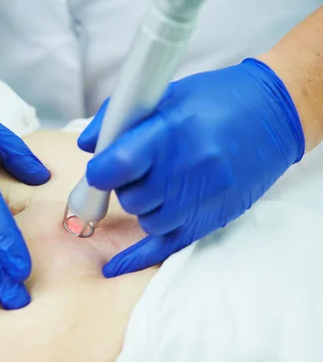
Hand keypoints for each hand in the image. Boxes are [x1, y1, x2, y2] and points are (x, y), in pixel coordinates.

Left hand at [78, 58, 304, 276]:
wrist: (272, 115)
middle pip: (131, 197)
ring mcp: (203, 197)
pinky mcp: (211, 217)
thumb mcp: (165, 95)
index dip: (101, 170)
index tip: (99, 169)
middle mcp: (189, 168)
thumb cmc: (214, 100)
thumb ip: (118, 116)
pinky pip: (166, 246)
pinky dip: (137, 256)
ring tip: (153, 185)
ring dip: (141, 205)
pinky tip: (114, 266)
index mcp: (173, 131)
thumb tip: (88, 146)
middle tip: (132, 171)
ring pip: (147, 220)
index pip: (120, 164)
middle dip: (122, 186)